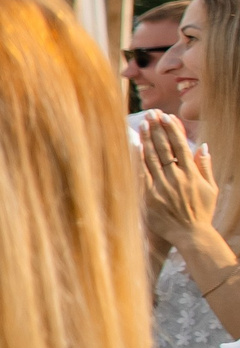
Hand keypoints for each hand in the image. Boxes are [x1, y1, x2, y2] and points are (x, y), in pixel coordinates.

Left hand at [140, 113, 218, 249]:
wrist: (190, 234)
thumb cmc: (202, 212)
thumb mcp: (211, 188)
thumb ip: (206, 166)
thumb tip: (203, 146)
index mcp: (192, 174)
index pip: (181, 146)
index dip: (173, 130)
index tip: (167, 116)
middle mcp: (176, 178)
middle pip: (165, 148)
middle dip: (158, 129)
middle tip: (152, 113)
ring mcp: (161, 187)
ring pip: (152, 158)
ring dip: (147, 139)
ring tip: (143, 124)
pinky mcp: (149, 196)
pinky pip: (142, 174)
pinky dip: (139, 159)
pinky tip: (136, 146)